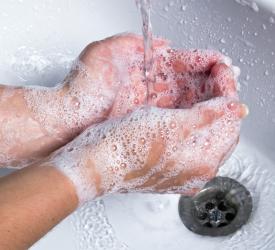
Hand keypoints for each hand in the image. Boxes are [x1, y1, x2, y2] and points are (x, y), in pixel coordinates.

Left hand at [24, 33, 226, 138]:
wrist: (67, 123)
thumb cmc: (81, 90)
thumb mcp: (103, 53)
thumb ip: (132, 43)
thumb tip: (161, 43)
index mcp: (143, 67)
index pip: (180, 61)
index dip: (202, 62)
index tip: (220, 65)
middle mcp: (149, 87)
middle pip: (188, 82)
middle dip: (210, 82)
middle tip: (228, 85)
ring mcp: (149, 107)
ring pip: (186, 101)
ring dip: (206, 100)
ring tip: (224, 101)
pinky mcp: (147, 125)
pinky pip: (176, 119)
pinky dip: (191, 118)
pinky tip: (203, 118)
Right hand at [50, 57, 246, 201]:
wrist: (97, 163)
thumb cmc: (125, 146)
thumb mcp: (170, 126)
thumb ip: (207, 117)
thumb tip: (234, 108)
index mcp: (201, 163)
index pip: (228, 123)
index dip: (227, 93)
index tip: (223, 73)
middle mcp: (195, 171)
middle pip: (219, 130)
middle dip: (219, 101)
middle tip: (215, 78)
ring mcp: (182, 170)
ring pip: (205, 133)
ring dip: (206, 109)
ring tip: (202, 88)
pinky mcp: (169, 166)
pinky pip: (191, 139)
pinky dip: (192, 120)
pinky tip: (185, 108)